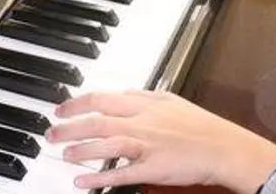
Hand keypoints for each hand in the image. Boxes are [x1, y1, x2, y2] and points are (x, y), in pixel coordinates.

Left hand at [46, 89, 275, 191]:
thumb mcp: (171, 102)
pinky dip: (100, 177)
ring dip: (81, 149)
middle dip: (70, 125)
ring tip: (63, 154)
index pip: (103, 98)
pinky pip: (122, 173)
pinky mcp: (154, 168)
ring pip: (107, 144)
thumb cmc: (201, 127)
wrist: (224, 148)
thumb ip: (145, 97)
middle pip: (98, 120)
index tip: (60, 108)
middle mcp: (144, 122)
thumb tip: (124, 93)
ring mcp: (148, 145)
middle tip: (52, 133)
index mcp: (147, 104)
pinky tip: (82, 182)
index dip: (77, 103)